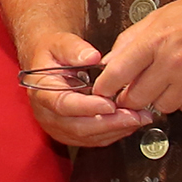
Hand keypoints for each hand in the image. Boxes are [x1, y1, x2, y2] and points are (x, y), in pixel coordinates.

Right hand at [20, 28, 155, 147]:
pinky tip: (129, 122)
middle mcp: (47, 114)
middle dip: (109, 123)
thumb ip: (74, 49)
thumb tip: (92, 57)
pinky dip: (113, 133)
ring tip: (139, 118)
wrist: (45, 64)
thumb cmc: (51, 54)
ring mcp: (58, 127)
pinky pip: (93, 139)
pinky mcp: (70, 133)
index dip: (88, 107)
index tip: (110, 104)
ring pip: (88, 137)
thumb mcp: (60, 43)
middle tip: (134, 116)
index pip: (63, 105)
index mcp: (42, 92)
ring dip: (115, 130)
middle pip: (78, 127)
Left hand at [89, 0, 181, 122]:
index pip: (117, 73)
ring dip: (159, 99)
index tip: (101, 92)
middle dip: (130, 97)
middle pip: (135, 98)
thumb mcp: (157, 17)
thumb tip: (109, 61)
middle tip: (134, 90)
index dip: (104, 87)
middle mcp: (171, 62)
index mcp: (154, 40)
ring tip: (167, 82)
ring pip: (161, 107)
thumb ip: (130, 40)